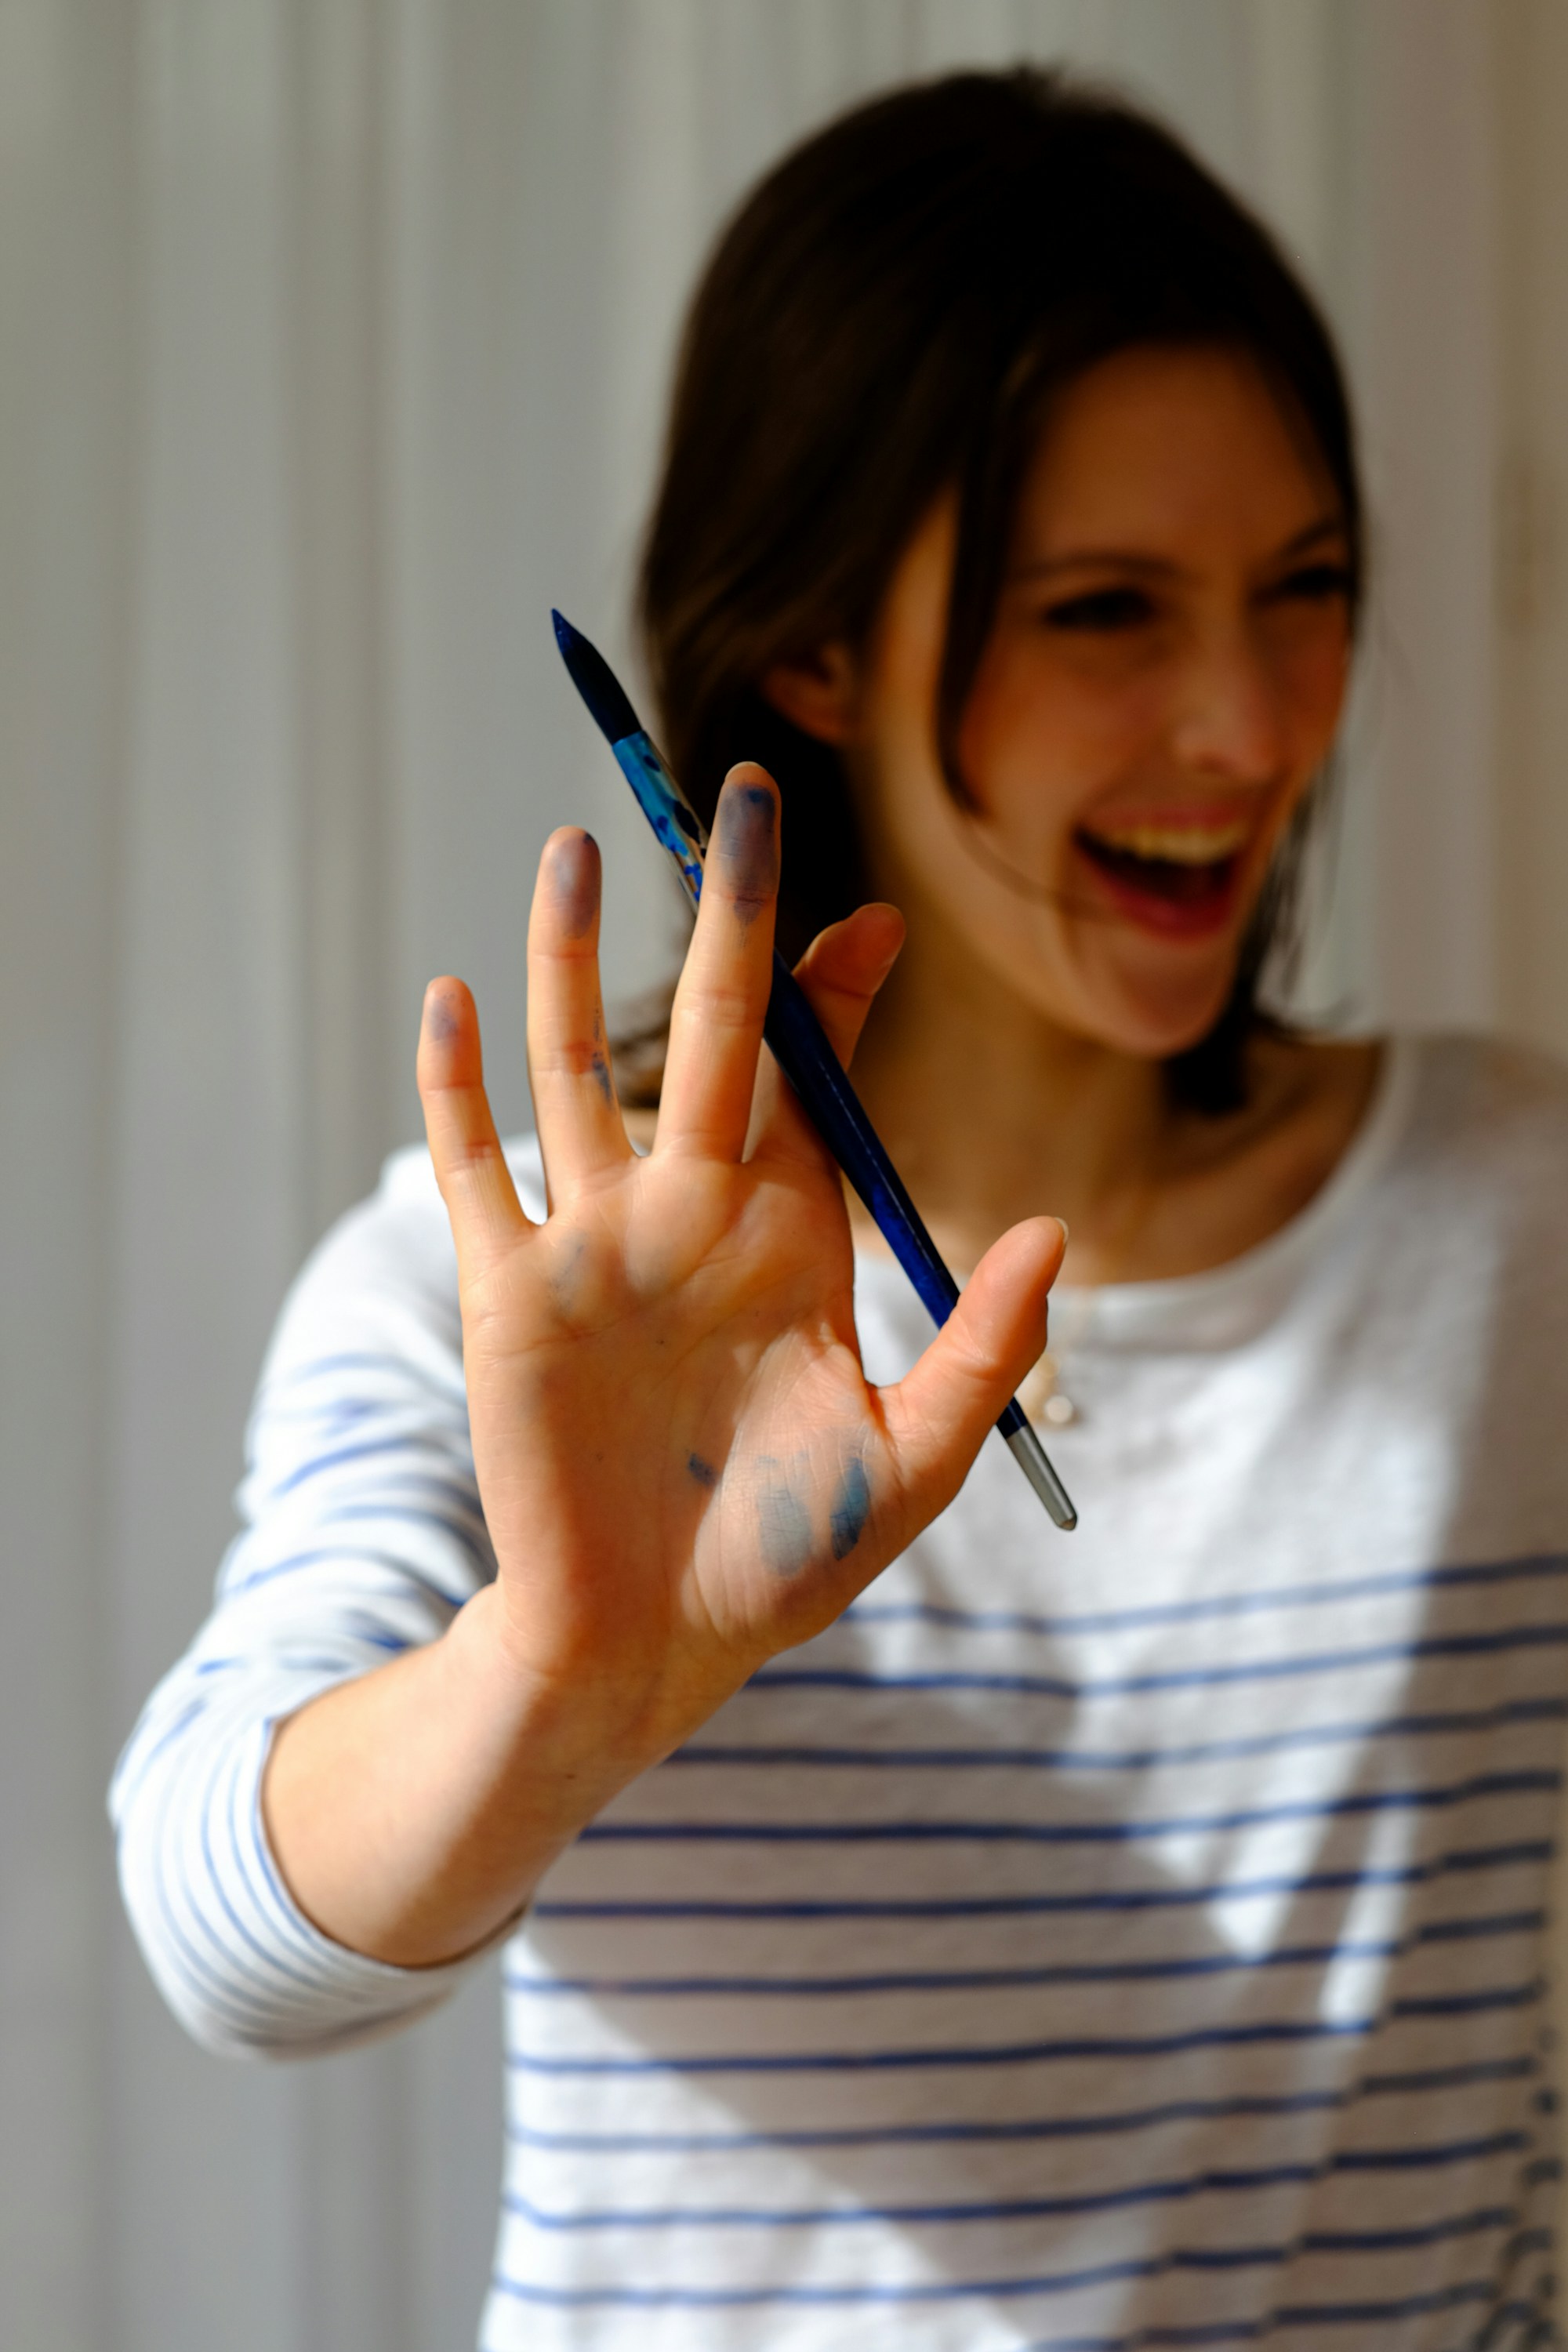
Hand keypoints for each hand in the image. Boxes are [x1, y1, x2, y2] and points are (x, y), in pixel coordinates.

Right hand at [418, 765, 1065, 1773]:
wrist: (650, 1644)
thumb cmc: (783, 1559)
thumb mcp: (911, 1460)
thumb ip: (984, 1348)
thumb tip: (1056, 1229)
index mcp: (790, 1238)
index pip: (816, 1080)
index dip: (841, 994)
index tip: (875, 916)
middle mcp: (693, 1215)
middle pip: (712, 1035)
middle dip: (730, 919)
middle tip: (745, 801)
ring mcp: (596, 1243)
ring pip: (579, 1070)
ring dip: (572, 960)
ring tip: (579, 845)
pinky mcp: (511, 1294)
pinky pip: (477, 1170)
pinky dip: (455, 1086)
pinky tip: (453, 996)